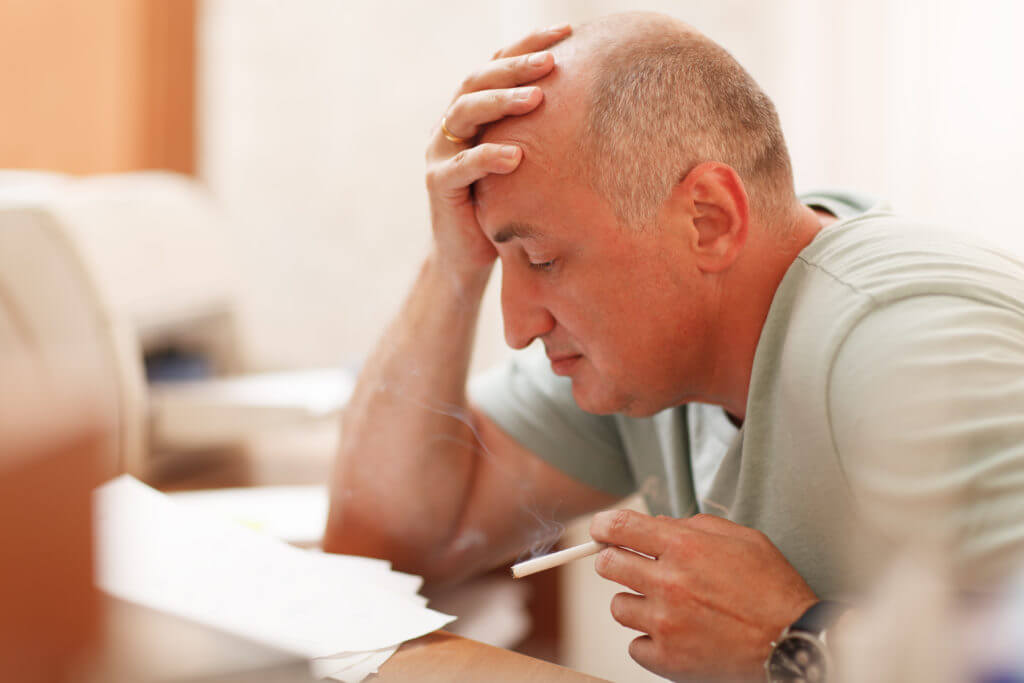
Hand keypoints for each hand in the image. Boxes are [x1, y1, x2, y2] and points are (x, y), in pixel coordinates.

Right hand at [425, 24, 570, 278]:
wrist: (468, 254)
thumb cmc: (504, 203)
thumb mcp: (526, 163)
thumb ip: (543, 133)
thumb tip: (604, 104)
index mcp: (474, 111)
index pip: (497, 65)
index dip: (528, 44)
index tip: (568, 31)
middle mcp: (452, 124)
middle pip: (479, 80)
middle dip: (516, 67)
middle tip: (552, 61)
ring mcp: (440, 152)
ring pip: (465, 112)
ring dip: (501, 101)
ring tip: (536, 98)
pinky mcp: (438, 184)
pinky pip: (461, 166)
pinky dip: (487, 158)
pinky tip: (516, 157)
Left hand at [590, 510, 817, 680]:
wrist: (792, 642)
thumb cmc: (773, 590)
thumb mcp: (742, 538)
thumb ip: (695, 526)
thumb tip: (660, 525)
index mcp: (684, 547)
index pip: (620, 527)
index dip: (604, 526)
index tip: (601, 530)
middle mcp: (668, 582)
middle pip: (607, 564)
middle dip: (615, 561)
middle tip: (632, 567)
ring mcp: (665, 622)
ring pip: (619, 606)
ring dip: (636, 603)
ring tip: (666, 606)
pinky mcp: (667, 658)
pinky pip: (635, 645)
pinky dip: (650, 641)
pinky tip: (674, 634)